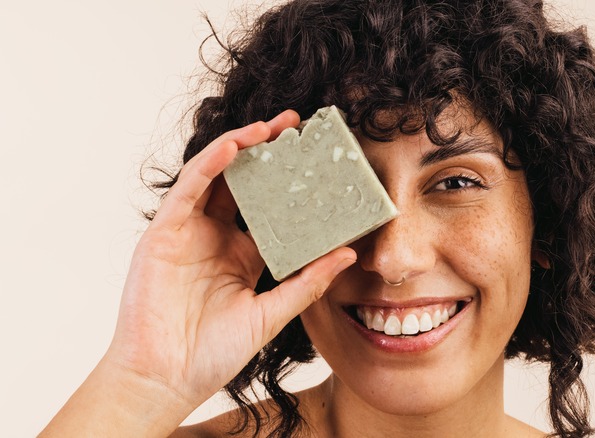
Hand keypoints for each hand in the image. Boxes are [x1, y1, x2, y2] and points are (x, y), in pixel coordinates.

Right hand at [41, 110, 355, 436]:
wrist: (167, 378)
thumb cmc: (215, 352)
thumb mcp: (272, 313)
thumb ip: (308, 283)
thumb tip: (348, 254)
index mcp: (243, 253)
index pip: (270, 206)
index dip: (290, 181)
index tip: (318, 159)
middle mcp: (216, 236)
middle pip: (243, 182)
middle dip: (266, 151)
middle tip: (295, 125)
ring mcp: (189, 231)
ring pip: (215, 176)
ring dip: (239, 147)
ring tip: (269, 127)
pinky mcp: (164, 232)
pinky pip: (188, 189)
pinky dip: (209, 165)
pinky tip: (232, 147)